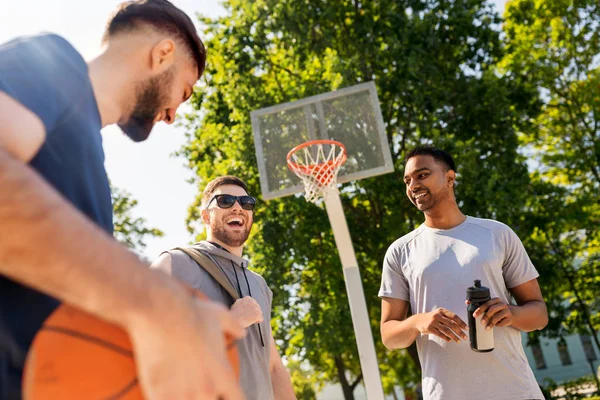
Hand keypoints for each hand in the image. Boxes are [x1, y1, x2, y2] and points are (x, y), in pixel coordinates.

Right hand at [126, 276, 245, 399]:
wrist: (161, 312)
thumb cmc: (191, 312)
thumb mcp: (219, 315)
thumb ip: (234, 326)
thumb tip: (242, 332)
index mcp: (222, 374)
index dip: (233, 398)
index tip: (226, 395)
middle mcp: (206, 390)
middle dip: (208, 396)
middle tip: (197, 386)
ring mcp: (183, 395)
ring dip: (187, 398)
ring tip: (180, 389)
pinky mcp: (160, 395)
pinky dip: (166, 398)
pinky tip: (162, 392)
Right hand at [230, 296, 263, 327]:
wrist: (233, 321)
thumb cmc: (233, 315)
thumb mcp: (236, 305)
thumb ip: (242, 303)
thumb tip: (243, 304)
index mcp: (247, 298)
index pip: (252, 304)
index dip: (249, 309)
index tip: (245, 313)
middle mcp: (253, 301)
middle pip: (257, 308)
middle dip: (253, 313)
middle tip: (246, 317)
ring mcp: (256, 307)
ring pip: (259, 313)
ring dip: (255, 317)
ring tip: (247, 320)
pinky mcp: (258, 314)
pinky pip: (260, 319)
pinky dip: (257, 321)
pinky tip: (250, 322)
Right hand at [415, 308, 467, 342]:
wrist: (418, 321)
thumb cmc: (432, 318)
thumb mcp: (439, 314)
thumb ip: (448, 318)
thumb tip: (461, 326)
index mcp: (442, 311)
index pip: (454, 316)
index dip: (461, 322)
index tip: (467, 328)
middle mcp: (437, 315)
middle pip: (451, 324)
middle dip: (459, 331)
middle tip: (465, 337)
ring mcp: (433, 322)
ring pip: (446, 330)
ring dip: (454, 336)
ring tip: (459, 341)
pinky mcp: (429, 328)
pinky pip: (440, 334)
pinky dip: (446, 338)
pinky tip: (450, 340)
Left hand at [468, 297, 512, 329]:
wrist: (513, 314)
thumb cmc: (498, 310)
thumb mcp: (491, 305)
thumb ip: (481, 304)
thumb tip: (466, 302)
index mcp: (496, 300)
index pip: (486, 303)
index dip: (480, 309)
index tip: (474, 315)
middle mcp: (502, 304)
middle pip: (492, 309)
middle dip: (486, 316)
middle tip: (480, 322)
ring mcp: (507, 311)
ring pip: (497, 317)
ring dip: (491, 323)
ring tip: (486, 328)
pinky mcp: (510, 318)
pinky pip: (503, 322)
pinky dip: (498, 325)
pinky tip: (496, 326)